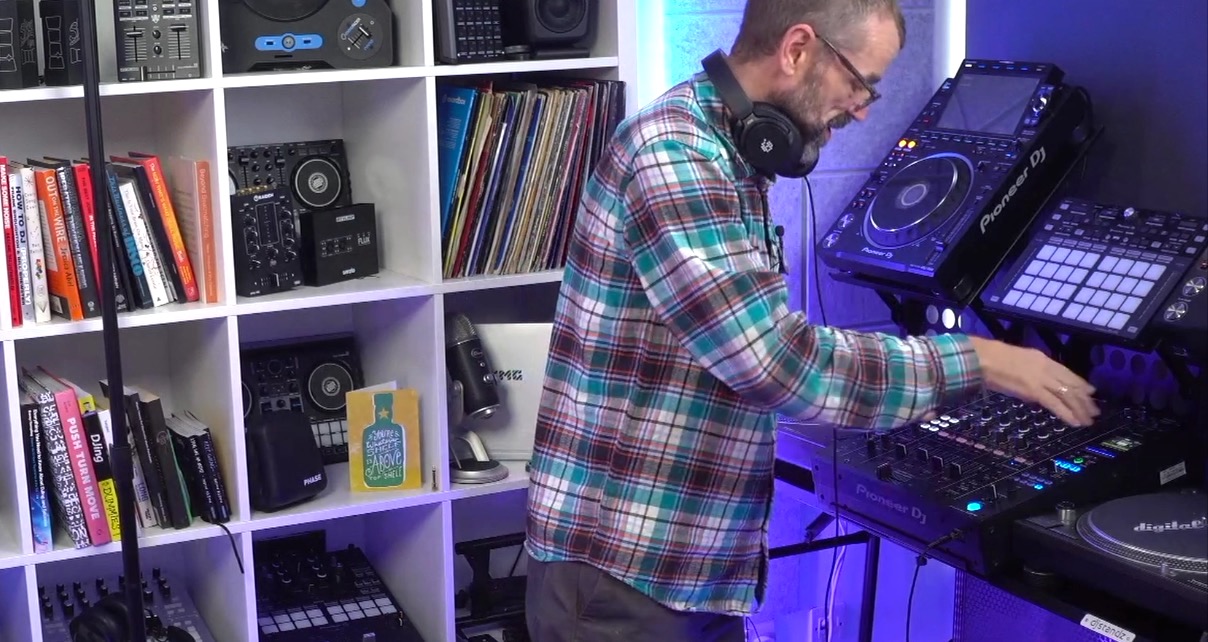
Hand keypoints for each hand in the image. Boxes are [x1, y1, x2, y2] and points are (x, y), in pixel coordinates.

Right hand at [968, 336, 1099, 426]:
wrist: (981, 358)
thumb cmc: (991, 358)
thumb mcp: (1016, 360)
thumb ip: (1029, 371)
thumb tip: (1035, 387)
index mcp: (1041, 358)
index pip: (1067, 372)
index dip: (1081, 383)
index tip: (1090, 392)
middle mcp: (1045, 367)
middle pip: (1071, 384)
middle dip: (1084, 399)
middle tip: (1094, 411)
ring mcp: (1040, 379)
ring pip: (1067, 395)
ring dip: (1080, 409)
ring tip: (1088, 420)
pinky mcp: (1034, 390)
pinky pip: (1055, 404)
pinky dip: (1066, 414)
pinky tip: (1075, 422)